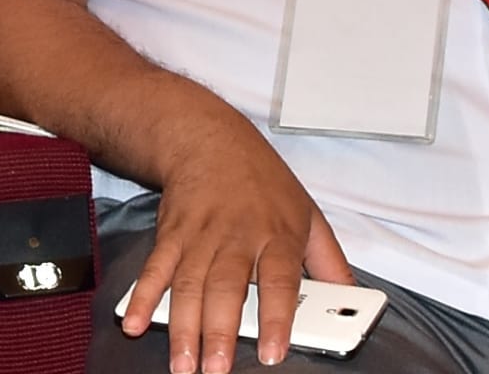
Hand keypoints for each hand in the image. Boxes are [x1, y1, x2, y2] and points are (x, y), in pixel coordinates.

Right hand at [120, 109, 352, 372]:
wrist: (211, 139)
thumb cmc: (264, 183)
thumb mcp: (308, 214)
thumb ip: (329, 261)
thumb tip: (352, 298)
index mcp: (277, 234)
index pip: (280, 279)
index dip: (278, 316)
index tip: (274, 352)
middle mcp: (238, 235)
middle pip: (228, 286)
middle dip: (220, 331)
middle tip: (216, 370)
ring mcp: (201, 234)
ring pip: (191, 284)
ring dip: (184, 326)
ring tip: (184, 364)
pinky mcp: (172, 233)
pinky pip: (156, 267)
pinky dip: (144, 295)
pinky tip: (136, 321)